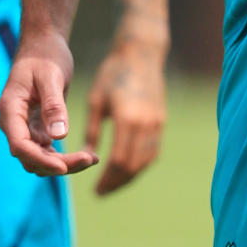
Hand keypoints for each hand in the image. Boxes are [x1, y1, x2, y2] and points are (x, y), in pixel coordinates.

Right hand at [0, 29, 99, 178]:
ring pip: (40, 158)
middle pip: (30, 157)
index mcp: (10, 109)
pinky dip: (66, 157)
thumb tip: (59, 136)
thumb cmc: (45, 56)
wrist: (44, 46)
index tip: (63, 167)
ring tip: (92, 158)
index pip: (19, 144)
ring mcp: (25, 128)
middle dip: (58, 164)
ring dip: (64, 164)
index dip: (39, 159)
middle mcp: (14, 123)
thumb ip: (54, 105)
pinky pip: (48, 152)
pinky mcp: (37, 130)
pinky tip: (88, 155)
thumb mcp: (52, 76)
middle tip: (89, 160)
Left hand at [85, 33, 166, 195]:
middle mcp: (146, 125)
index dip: (107, 179)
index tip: (94, 190)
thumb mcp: (95, 101)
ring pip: (145, 162)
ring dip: (129, 176)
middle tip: (101, 192)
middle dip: (117, 183)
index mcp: (127, 119)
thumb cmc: (112, 73)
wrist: (140, 54)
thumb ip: (91, 131)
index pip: (118, 160)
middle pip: (133, 166)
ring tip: (112, 184)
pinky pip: (152, 152)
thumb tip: (84, 156)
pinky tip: (127, 169)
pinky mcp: (161, 122)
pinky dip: (140, 165)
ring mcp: (157, 124)